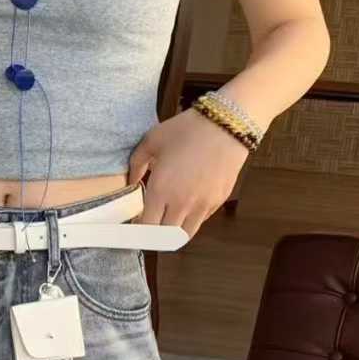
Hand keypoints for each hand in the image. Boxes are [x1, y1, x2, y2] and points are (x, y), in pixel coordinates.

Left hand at [128, 108, 250, 237]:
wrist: (227, 123)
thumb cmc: (187, 129)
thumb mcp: (152, 140)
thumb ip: (136, 164)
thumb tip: (132, 181)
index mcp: (160, 190)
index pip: (146, 227)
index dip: (139, 229)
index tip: (137, 223)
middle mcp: (181, 204)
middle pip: (164, 236)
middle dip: (155, 233)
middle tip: (152, 223)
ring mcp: (201, 206)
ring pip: (184, 235)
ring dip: (174, 231)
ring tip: (169, 220)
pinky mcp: (217, 202)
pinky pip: (201, 220)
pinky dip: (191, 218)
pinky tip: (188, 204)